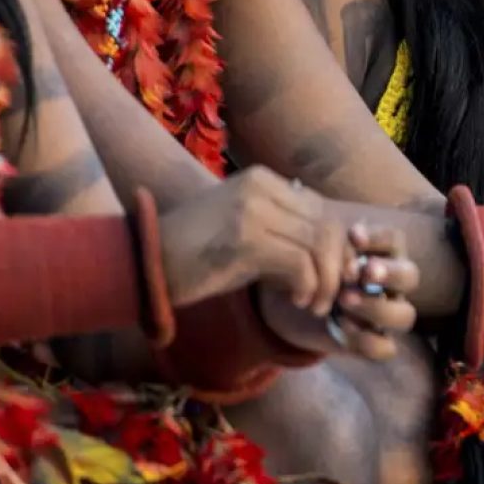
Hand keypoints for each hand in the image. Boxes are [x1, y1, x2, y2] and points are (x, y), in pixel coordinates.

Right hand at [156, 167, 350, 315]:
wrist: (145, 264)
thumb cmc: (198, 255)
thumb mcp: (247, 231)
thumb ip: (285, 229)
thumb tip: (336, 252)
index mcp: (263, 180)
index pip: (323, 210)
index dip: (338, 248)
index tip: (334, 277)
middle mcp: (261, 187)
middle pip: (328, 225)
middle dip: (337, 267)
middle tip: (331, 296)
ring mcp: (252, 210)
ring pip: (319, 245)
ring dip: (325, 282)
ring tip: (314, 303)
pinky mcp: (245, 239)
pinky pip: (300, 263)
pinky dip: (307, 287)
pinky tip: (296, 301)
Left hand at [251, 227, 418, 359]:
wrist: (286, 304)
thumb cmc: (304, 267)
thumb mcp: (306, 246)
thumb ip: (312, 228)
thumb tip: (298, 187)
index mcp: (379, 254)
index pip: (396, 241)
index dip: (379, 239)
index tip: (352, 235)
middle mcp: (389, 284)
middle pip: (410, 276)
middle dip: (389, 273)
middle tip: (362, 271)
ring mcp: (383, 315)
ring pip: (405, 315)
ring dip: (377, 307)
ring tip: (343, 300)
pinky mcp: (371, 343)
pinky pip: (385, 348)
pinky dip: (366, 339)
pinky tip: (341, 326)